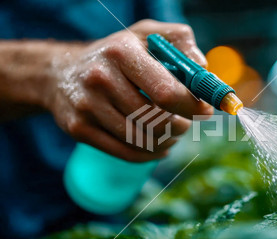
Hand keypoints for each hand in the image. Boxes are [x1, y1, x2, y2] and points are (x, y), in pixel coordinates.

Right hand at [46, 20, 212, 161]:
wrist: (62, 72)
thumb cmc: (117, 54)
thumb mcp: (146, 35)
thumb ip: (180, 43)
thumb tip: (204, 73)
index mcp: (122, 52)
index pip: (167, 92)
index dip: (192, 107)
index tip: (205, 110)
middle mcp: (100, 78)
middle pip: (157, 120)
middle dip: (182, 126)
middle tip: (186, 123)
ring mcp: (86, 106)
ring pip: (143, 140)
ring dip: (167, 141)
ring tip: (173, 132)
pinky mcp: (78, 129)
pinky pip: (126, 153)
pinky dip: (150, 154)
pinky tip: (159, 147)